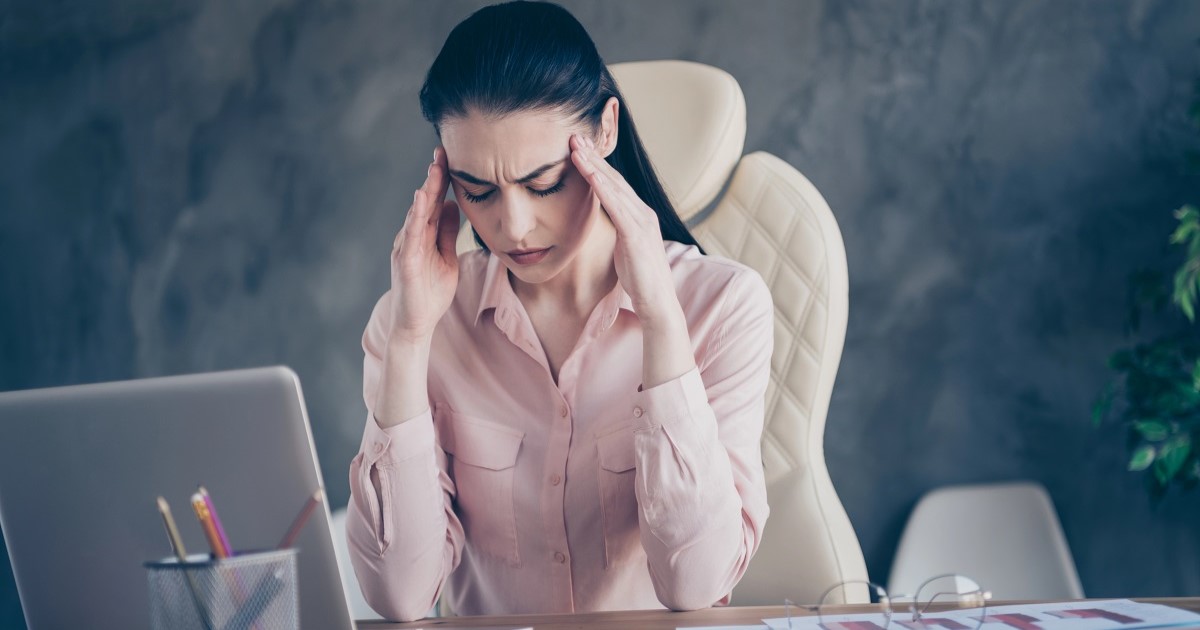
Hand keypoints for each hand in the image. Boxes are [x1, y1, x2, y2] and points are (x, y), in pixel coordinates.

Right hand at [387, 146, 460, 344]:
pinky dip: (416, 217)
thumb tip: (455, 205)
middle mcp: (412, 237)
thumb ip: (448, 233)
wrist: (416, 324)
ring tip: (434, 169)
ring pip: (416, 214)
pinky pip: (411, 235)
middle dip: (433, 177)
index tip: (451, 157)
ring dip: (425, 191)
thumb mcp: (447, 258)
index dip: (442, 180)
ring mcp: (406, 248)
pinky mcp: (404, 262)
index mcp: (424, 236)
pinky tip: (422, 200)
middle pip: (425, 202)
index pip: (435, 202)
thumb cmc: (430, 292)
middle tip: (442, 151)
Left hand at [569, 133, 680, 324]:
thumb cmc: (639, 279)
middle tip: (575, 136)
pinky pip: (616, 205)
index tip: (581, 149)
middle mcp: (643, 213)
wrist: (657, 301)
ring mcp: (642, 221)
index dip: (598, 166)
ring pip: (614, 187)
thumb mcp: (625, 248)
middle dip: (594, 156)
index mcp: (640, 215)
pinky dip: (601, 187)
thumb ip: (618, 231)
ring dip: (593, 165)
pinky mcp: (637, 234)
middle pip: (615, 179)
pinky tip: (588, 174)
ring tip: (576, 147)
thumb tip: (604, 224)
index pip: (616, 185)